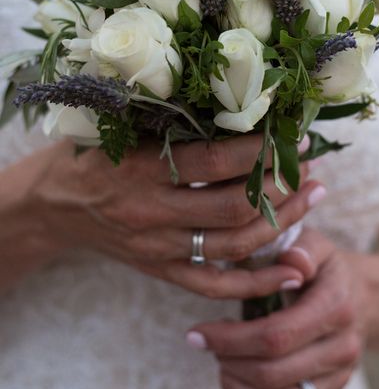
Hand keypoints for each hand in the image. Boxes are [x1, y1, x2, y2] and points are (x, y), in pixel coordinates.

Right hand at [33, 136, 323, 298]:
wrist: (55, 205)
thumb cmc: (92, 155)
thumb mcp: (121, 127)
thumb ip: (169, 121)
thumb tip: (238, 102)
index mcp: (140, 170)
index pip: (214, 162)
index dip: (260, 150)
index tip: (294, 134)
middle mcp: (152, 213)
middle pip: (233, 207)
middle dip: (281, 185)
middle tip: (309, 165)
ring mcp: (159, 248)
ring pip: (234, 246)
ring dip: (283, 223)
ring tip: (314, 196)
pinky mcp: (163, 271)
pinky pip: (216, 286)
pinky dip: (259, 283)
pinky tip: (296, 271)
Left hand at [185, 228, 365, 388]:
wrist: (360, 297)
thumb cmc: (322, 266)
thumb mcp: (314, 244)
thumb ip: (303, 248)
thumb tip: (292, 261)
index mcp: (336, 306)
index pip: (276, 336)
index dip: (230, 338)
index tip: (197, 331)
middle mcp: (343, 348)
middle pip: (272, 373)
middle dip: (227, 360)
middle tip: (205, 342)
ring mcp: (338, 378)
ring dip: (237, 388)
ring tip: (221, 362)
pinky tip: (236, 380)